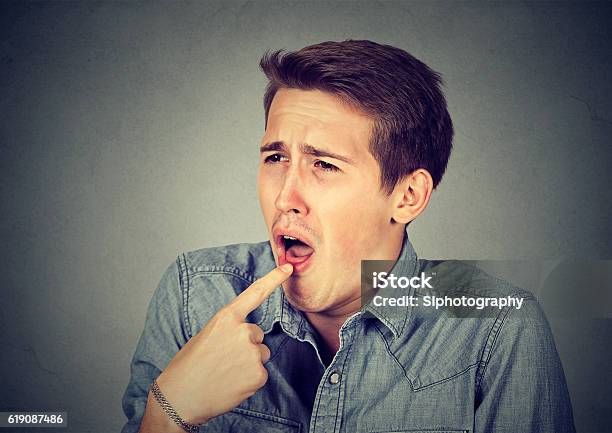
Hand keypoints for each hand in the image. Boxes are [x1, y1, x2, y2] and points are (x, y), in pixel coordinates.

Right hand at [154, 263, 292, 424]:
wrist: (180, 397)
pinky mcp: (258, 374)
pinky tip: (231, 384)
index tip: (288, 267)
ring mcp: (252, 353)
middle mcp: (243, 331)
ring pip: (260, 354)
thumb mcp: (206, 336)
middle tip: (222, 359)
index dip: (274, 278)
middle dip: (245, 346)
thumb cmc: (188, 366)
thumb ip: (229, 330)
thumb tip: (248, 338)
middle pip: (257, 335)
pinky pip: (260, 373)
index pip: (255, 293)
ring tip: (224, 372)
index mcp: (226, 317)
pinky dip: (249, 380)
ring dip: (247, 363)